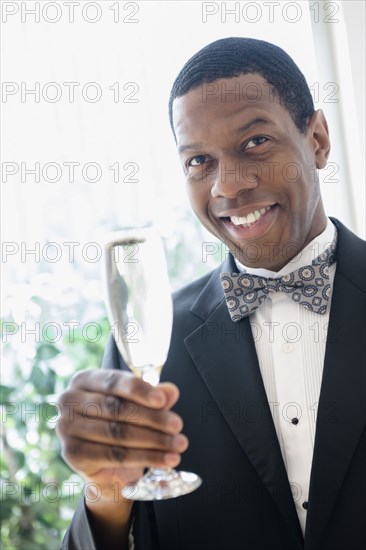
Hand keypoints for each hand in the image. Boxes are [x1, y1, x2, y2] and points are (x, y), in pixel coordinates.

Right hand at [56, 368, 187, 502]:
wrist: (105, 462)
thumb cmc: (120, 422)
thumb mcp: (139, 405)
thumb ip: (154, 397)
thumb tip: (170, 391)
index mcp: (84, 380)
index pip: (113, 381)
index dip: (140, 390)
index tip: (163, 400)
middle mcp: (69, 400)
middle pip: (117, 408)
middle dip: (152, 417)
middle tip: (177, 425)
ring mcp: (67, 428)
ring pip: (118, 433)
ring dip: (154, 440)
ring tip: (178, 444)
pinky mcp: (73, 454)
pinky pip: (115, 455)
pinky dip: (146, 458)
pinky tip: (167, 459)